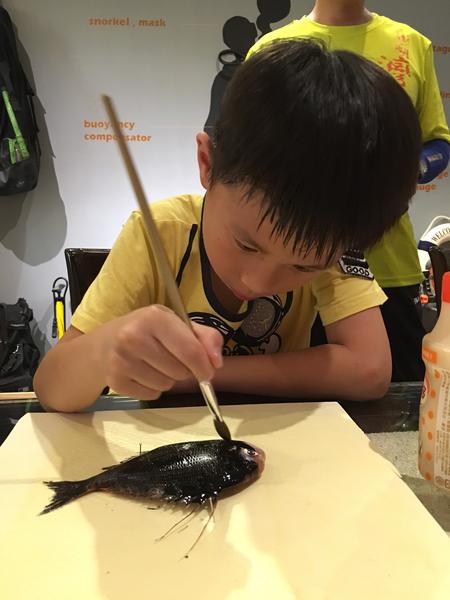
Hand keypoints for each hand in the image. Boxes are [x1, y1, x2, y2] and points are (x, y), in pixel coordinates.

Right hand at [98, 305, 222, 399]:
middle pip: (180, 371)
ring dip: (169, 379)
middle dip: (183, 369)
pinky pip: (152, 394)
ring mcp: (122, 360)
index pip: (190, 350)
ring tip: (155, 364)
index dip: (204, 366)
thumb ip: (204, 337)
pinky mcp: (116, 381)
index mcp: (154, 317)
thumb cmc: (146, 330)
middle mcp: (134, 336)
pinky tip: (143, 374)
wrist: (103, 344)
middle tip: (171, 358)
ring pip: (167, 385)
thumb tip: (216, 362)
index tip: (208, 372)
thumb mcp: (175, 323)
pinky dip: (154, 388)